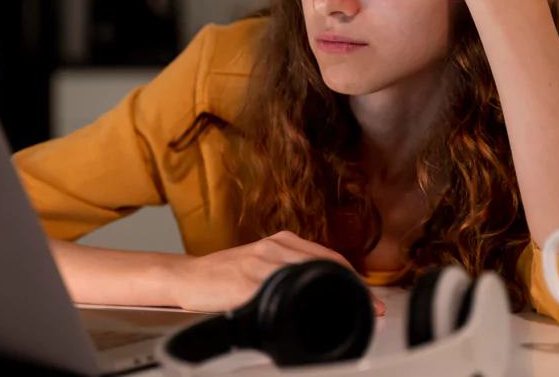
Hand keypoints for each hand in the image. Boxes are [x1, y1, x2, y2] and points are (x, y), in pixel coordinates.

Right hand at [167, 231, 385, 315]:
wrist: (187, 277)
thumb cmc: (224, 275)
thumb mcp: (263, 265)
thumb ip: (291, 272)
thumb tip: (324, 291)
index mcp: (283, 242)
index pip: (330, 258)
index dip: (355, 279)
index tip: (371, 298)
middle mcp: (275, 248)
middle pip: (326, 267)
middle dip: (352, 288)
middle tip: (371, 308)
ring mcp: (261, 264)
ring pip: (308, 279)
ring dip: (332, 297)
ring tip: (350, 313)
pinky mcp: (246, 282)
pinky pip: (281, 293)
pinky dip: (300, 305)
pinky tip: (310, 316)